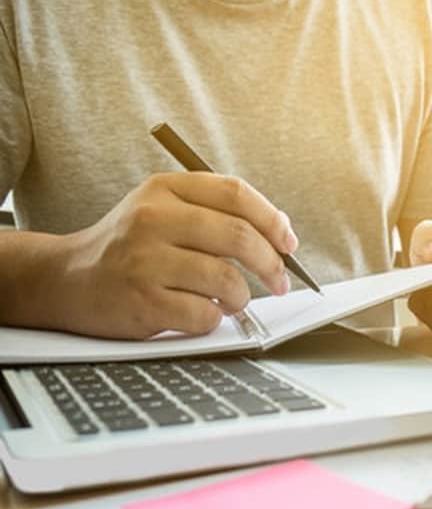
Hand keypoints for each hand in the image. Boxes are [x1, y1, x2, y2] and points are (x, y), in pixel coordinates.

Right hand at [54, 173, 294, 338]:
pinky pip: (205, 315)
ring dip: (240, 297)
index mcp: (163, 189)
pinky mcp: (143, 302)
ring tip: (230, 300)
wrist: (67, 279)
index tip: (289, 243)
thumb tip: (280, 233)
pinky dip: (213, 319)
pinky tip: (198, 312)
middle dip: (271, 264)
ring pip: (227, 281)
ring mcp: (145, 262)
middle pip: (239, 237)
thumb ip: (216, 213)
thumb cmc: (130, 247)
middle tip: (280, 281)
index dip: (273, 220)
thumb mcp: (163, 210)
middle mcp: (152, 219)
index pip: (235, 193)